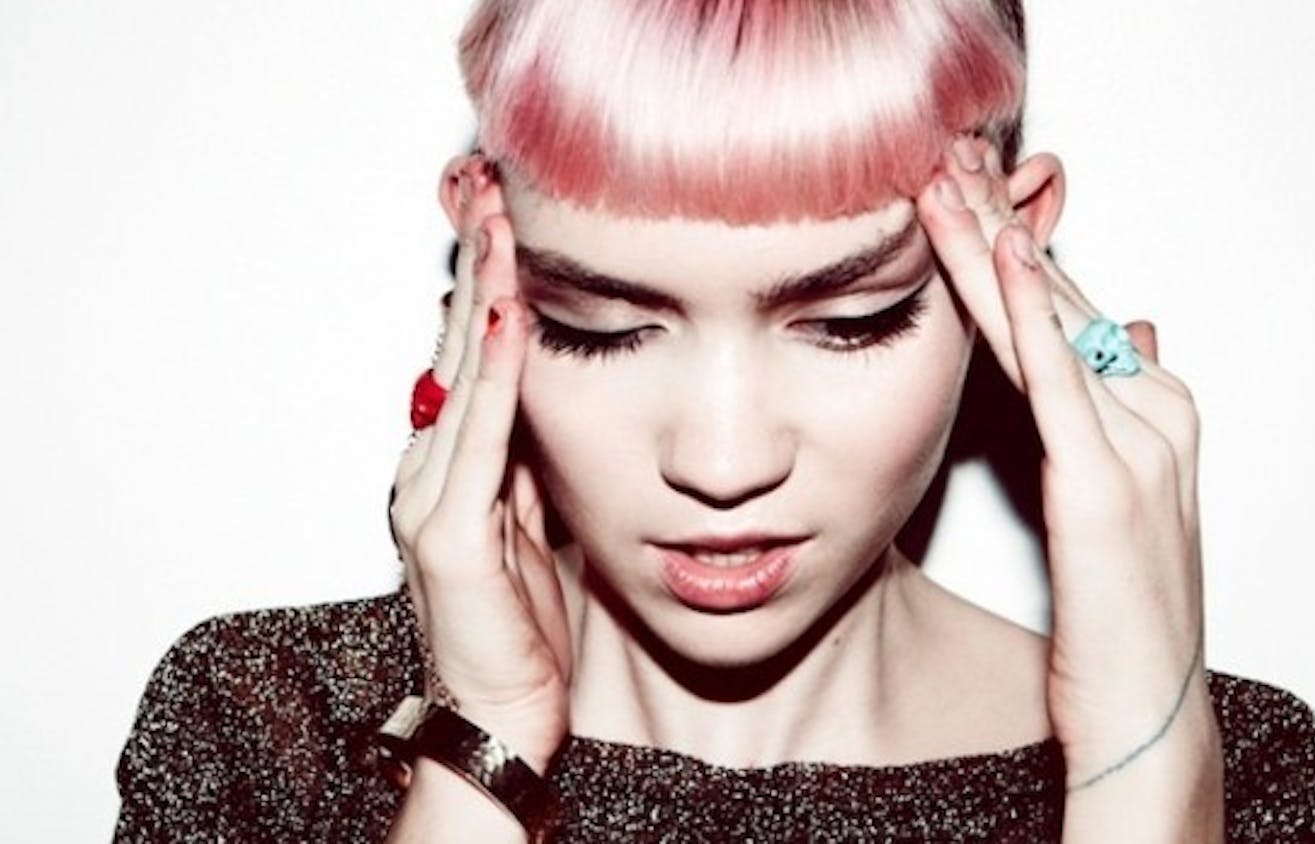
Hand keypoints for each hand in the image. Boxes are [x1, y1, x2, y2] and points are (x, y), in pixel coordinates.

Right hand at [387, 157, 569, 770]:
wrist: (501, 720)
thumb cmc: (523, 627)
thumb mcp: (535, 523)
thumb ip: (532, 461)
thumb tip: (557, 396)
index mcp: (450, 467)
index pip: (466, 354)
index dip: (483, 280)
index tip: (506, 213)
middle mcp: (428, 472)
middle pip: (453, 347)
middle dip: (475, 263)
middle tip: (493, 183)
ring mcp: (430, 502)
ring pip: (460, 376)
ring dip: (481, 293)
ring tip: (499, 221)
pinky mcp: (450, 538)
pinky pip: (480, 440)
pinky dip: (494, 374)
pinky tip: (506, 317)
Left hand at [917, 138, 1217, 784]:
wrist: (1148, 708)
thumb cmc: (1120, 616)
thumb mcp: (1117, 497)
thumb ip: (1113, 412)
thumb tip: (1121, 331)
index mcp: (1151, 413)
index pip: (1069, 308)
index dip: (1015, 248)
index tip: (966, 194)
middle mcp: (1153, 412)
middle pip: (1059, 297)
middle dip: (1001, 224)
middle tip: (949, 156)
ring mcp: (1138, 442)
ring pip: (1052, 320)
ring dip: (1000, 243)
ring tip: (953, 179)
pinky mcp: (1106, 481)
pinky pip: (1061, 377)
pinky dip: (1033, 310)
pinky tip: (1006, 254)